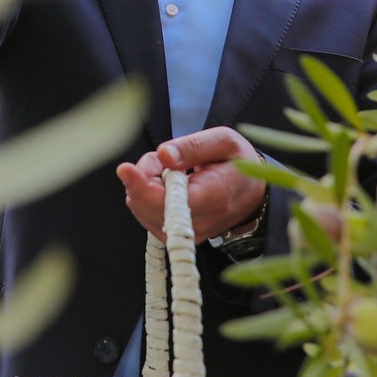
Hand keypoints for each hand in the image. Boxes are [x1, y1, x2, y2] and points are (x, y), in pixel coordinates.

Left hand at [116, 126, 266, 242]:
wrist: (251, 192)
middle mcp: (201, 222)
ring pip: (143, 210)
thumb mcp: (223, 141)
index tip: (125, 168)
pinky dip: (147, 195)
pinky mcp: (177, 235)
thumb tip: (163, 155)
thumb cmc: (238, 162)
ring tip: (171, 168)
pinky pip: (147, 215)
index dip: (144, 186)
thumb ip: (192, 147)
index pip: (173, 201)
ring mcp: (188, 233)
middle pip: (150, 207)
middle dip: (143, 176)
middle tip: (163, 157)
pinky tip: (165, 183)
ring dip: (145, 184)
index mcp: (216, 195)